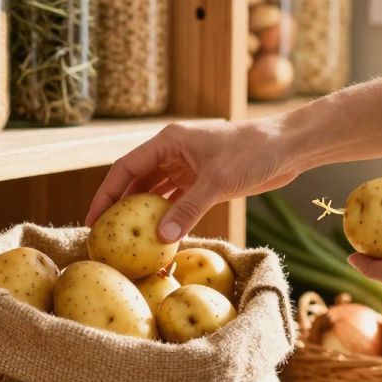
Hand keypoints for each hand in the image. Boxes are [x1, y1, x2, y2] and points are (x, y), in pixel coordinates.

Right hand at [86, 117, 298, 240]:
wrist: (287, 148)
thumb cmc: (253, 152)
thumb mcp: (217, 182)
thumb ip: (187, 210)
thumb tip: (160, 238)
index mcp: (168, 141)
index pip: (126, 168)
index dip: (106, 194)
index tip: (93, 219)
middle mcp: (173, 152)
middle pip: (136, 181)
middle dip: (119, 206)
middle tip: (105, 235)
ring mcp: (187, 167)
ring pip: (155, 193)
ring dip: (142, 214)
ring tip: (126, 240)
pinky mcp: (203, 182)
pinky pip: (176, 202)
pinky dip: (167, 218)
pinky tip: (157, 237)